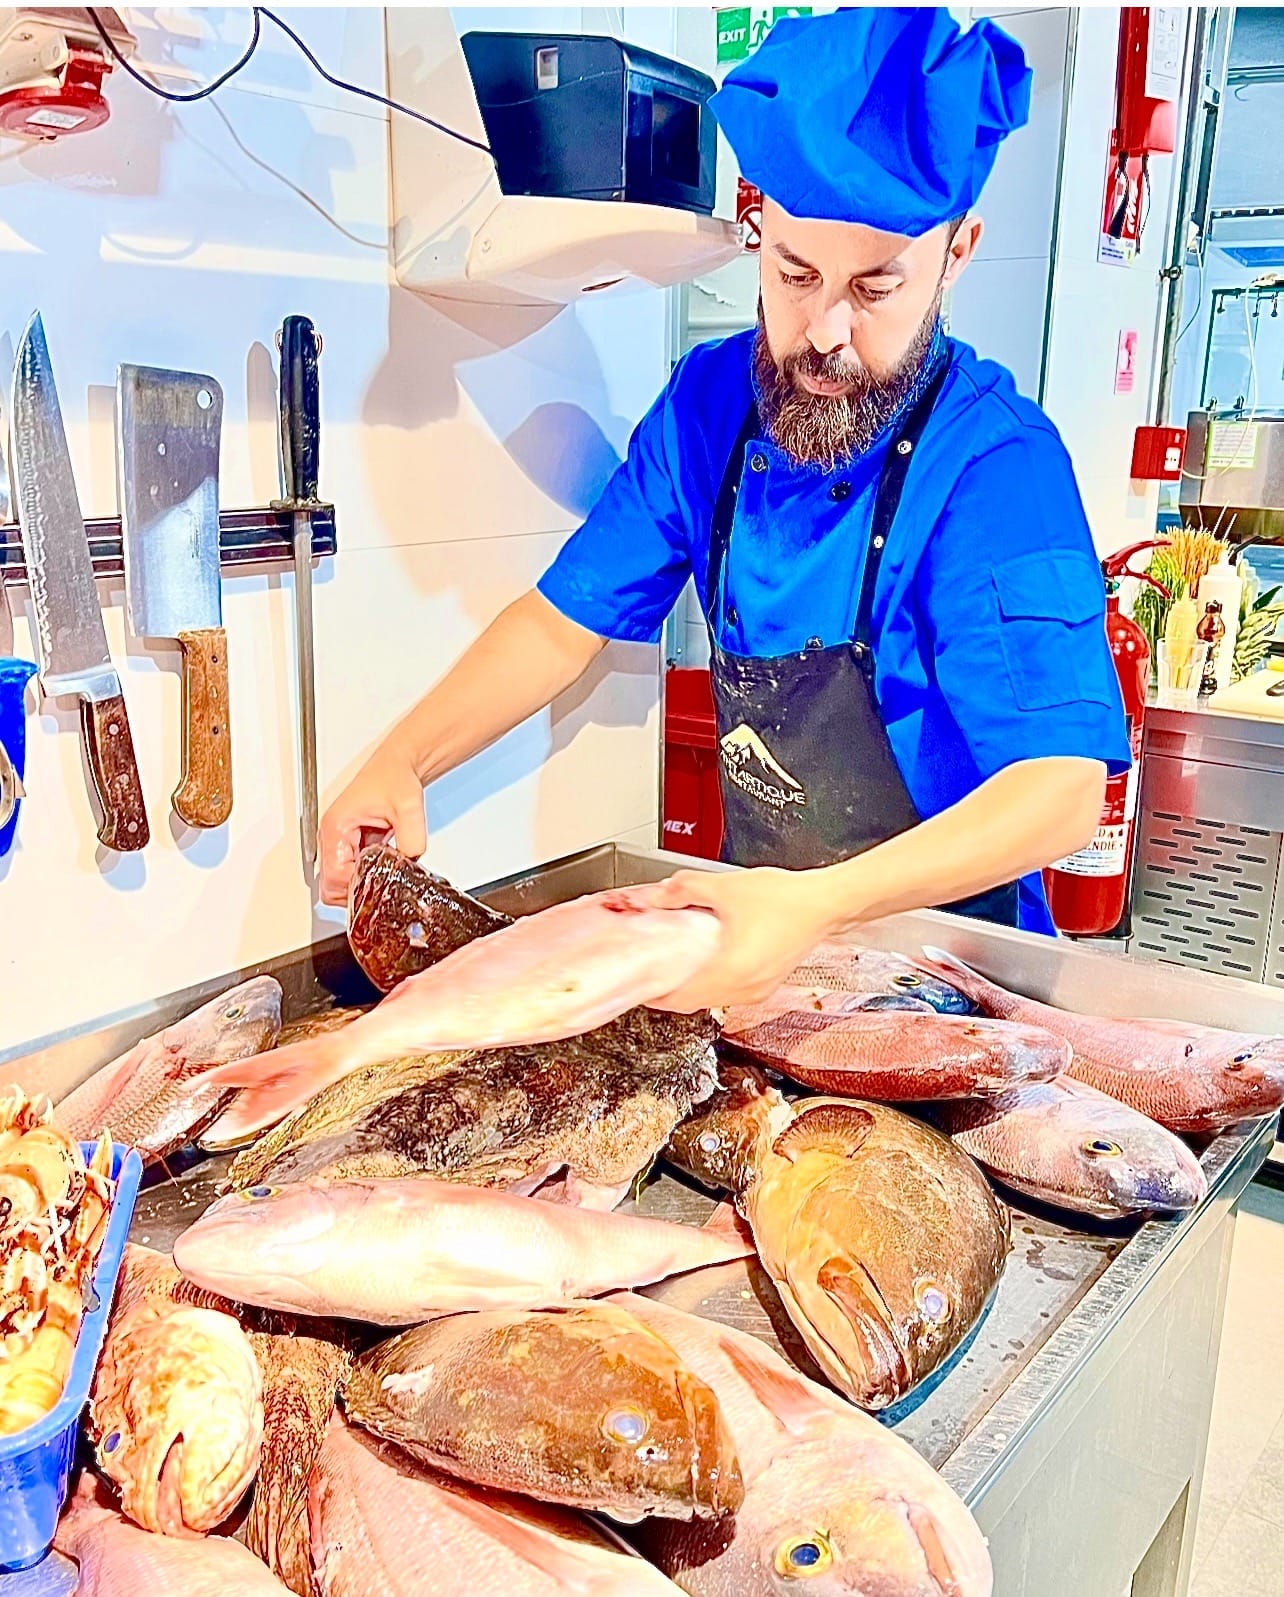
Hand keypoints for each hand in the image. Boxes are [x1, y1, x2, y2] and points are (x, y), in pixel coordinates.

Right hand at [317, 741, 426, 905]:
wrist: (397, 766)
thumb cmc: (394, 777)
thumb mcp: (408, 807)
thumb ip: (412, 837)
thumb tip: (410, 861)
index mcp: (336, 827)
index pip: (335, 877)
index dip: (358, 886)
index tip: (379, 883)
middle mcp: (331, 837)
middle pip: (331, 887)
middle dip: (356, 892)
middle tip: (381, 886)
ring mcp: (338, 843)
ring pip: (338, 884)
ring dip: (360, 885)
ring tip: (382, 874)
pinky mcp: (349, 846)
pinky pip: (350, 873)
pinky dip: (364, 877)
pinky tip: (381, 868)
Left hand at [640, 867, 840, 1012]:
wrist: (824, 904)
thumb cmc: (786, 900)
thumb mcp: (725, 887)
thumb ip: (685, 889)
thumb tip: (660, 896)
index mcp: (729, 972)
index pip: (678, 998)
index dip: (653, 994)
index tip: (639, 984)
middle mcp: (743, 990)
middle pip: (692, 1002)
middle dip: (669, 990)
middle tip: (652, 972)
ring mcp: (757, 991)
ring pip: (711, 1000)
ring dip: (692, 988)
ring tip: (676, 966)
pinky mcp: (767, 985)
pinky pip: (730, 994)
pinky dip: (712, 984)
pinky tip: (708, 963)